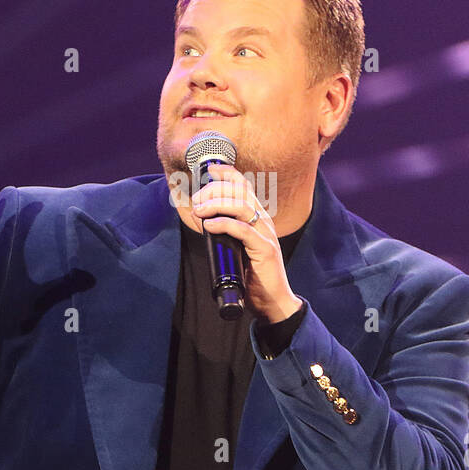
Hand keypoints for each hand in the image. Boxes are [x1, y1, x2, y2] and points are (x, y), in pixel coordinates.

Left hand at [192, 163, 301, 323]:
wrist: (272, 300)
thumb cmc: (252, 274)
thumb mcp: (237, 247)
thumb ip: (226, 233)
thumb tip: (204, 221)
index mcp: (257, 217)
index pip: (244, 186)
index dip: (228, 174)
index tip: (211, 169)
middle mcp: (263, 221)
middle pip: (240, 192)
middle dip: (214, 190)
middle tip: (196, 201)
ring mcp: (265, 234)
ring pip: (241, 206)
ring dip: (217, 204)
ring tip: (199, 211)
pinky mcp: (264, 249)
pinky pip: (244, 230)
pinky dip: (224, 224)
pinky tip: (209, 226)